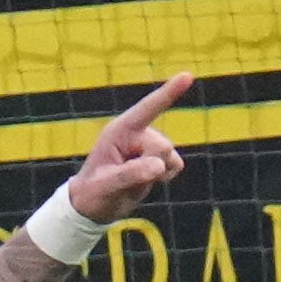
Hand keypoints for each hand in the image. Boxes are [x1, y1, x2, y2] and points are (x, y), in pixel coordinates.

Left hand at [67, 72, 192, 222]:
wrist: (94, 205)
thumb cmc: (93, 192)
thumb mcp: (105, 186)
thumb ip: (129, 174)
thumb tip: (158, 166)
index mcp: (119, 131)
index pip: (146, 110)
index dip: (168, 93)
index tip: (188, 76)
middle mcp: (137, 133)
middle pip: (162, 147)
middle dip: (148, 168)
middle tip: (122, 180)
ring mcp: (150, 144)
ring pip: (170, 158)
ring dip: (154, 176)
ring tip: (130, 181)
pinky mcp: (161, 157)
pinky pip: (176, 165)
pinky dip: (164, 177)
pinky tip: (145, 180)